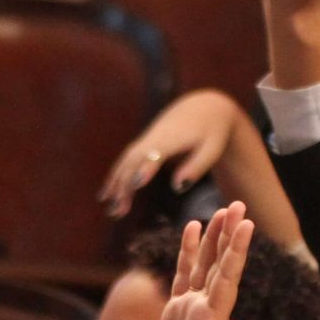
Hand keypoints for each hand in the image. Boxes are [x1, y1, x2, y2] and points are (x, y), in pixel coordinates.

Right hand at [98, 92, 239, 216]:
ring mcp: (146, 140)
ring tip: (111, 210)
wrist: (203, 107)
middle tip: (118, 211)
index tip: (137, 184)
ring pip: (125, 162)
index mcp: (172, 138)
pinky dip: (116, 178)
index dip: (146, 167)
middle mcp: (153, 138)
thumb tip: (177, 187)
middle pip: (133, 161)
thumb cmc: (211, 132)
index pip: (155, 153)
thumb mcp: (212, 149)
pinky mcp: (144, 144)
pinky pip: (125, 161)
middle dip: (124, 185)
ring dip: (116, 185)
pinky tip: (108, 195)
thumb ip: (196, 167)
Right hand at [144, 203, 253, 319]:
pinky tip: (189, 236)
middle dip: (227, 236)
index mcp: (213, 319)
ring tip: (216, 213)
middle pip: (219, 265)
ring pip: (202, 267)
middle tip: (236, 205)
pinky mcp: (175, 317)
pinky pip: (182, 278)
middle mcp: (206, 310)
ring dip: (210, 241)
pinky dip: (186, 256)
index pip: (227, 277)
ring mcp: (191, 312)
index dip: (236, 251)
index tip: (246, 223)